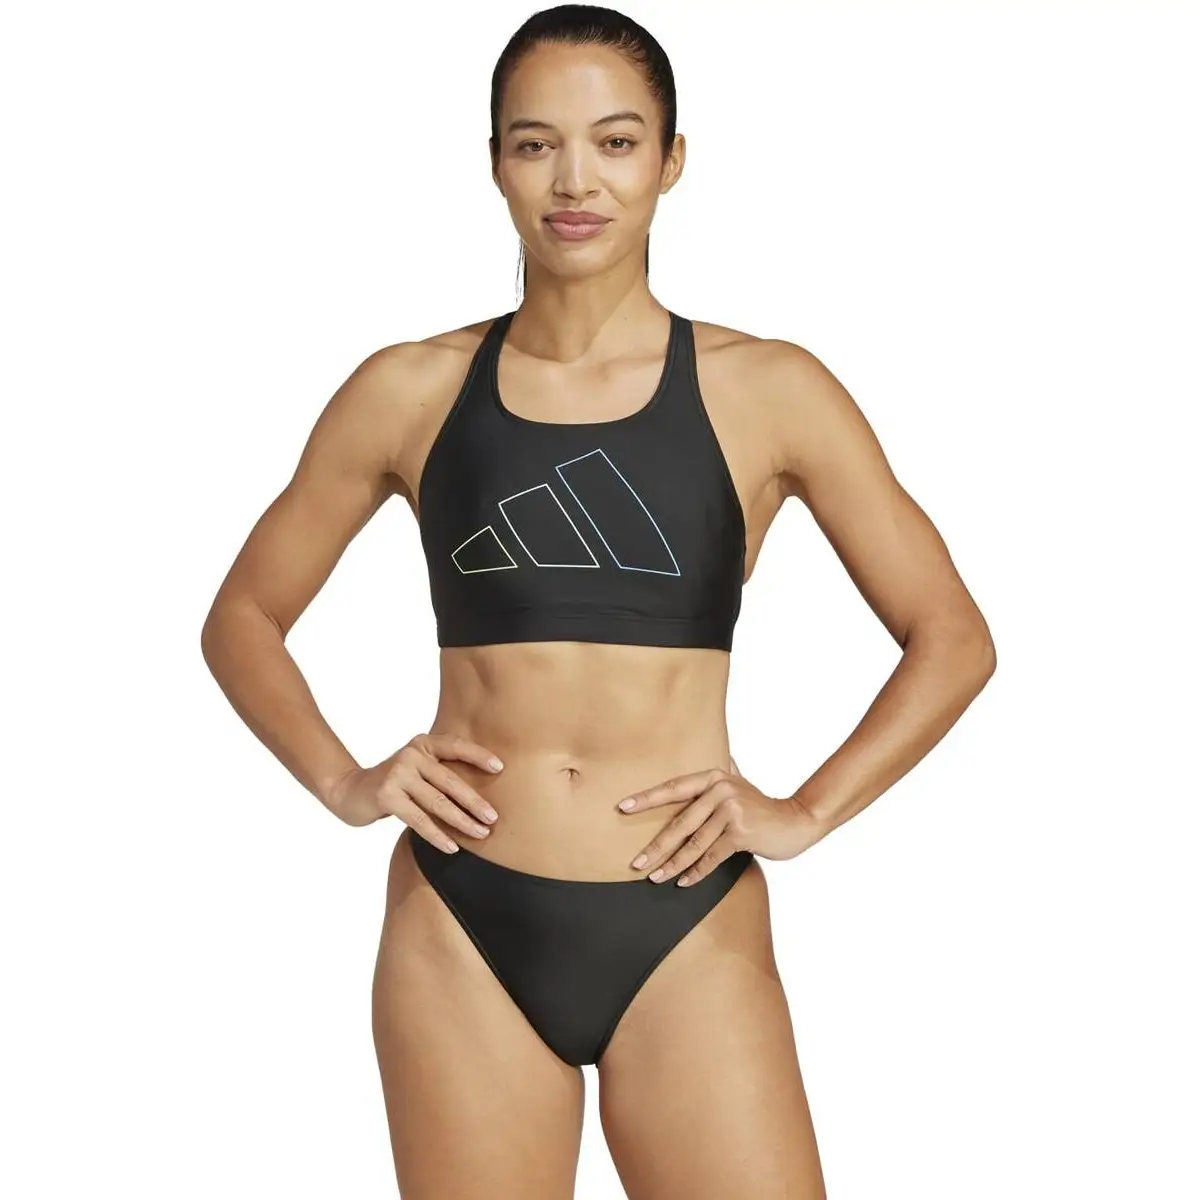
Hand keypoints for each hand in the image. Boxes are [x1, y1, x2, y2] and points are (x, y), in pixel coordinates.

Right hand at [327, 733, 502, 851]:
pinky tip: (452, 847)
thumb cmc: (393, 783)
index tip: (500, 767)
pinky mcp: (387, 796)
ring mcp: (398, 775)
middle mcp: (411, 755)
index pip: (455, 746)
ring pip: (438, 803)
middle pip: (450, 781)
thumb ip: (438, 771)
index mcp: (422, 744)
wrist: (349, 791)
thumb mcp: (415, 768)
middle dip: (475, 801)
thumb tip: (480, 794)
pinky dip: (437, 835)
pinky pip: (419, 820)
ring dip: (462, 821)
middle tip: (494, 817)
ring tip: (480, 834)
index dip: (478, 755)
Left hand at [616, 757, 820, 885]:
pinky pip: (711, 856)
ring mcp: (731, 810)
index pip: (673, 787)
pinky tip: (682, 882)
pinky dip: (696, 872)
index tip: (622, 807)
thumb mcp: (738, 785)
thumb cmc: (761, 807)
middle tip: (635, 862)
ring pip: (693, 843)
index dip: (646, 798)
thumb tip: (712, 757)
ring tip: (654, 877)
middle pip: (679, 822)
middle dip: (656, 845)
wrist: (796, 821)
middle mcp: (720, 789)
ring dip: (672, 864)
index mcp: (713, 776)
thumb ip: (721, 775)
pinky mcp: (741, 832)